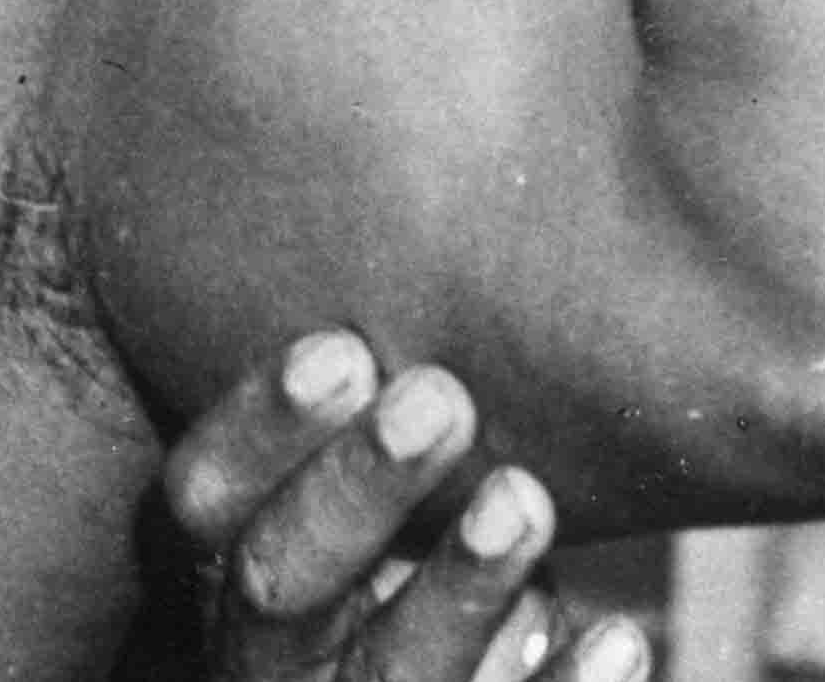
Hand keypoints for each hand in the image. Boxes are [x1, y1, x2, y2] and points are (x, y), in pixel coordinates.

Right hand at [162, 330, 648, 681]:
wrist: (421, 678)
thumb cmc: (389, 539)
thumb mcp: (344, 475)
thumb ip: (364, 399)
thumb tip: (427, 191)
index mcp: (227, 562)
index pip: (204, 500)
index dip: (260, 428)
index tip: (342, 348)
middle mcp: (267, 654)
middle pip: (276, 582)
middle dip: (354, 491)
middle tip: (438, 399)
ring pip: (390, 675)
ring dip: (458, 587)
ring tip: (523, 500)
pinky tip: (621, 636)